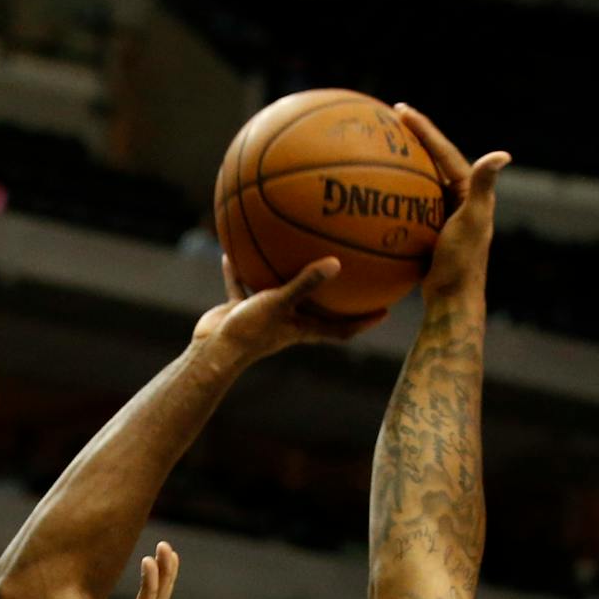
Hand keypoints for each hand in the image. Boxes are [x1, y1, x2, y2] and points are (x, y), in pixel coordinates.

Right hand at [193, 257, 385, 358]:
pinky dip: (240, 271)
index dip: (363, 322)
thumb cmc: (250, 332)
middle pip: (316, 311)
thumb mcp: (279, 303)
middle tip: (350, 276)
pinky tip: (235, 248)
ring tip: (294, 251)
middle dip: (332, 297)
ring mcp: (263, 316)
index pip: (341, 330)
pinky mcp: (240, 311)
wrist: (213, 350)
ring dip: (286, 277)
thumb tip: (336, 263)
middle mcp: (287, 323)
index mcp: (302, 329)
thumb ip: (305, 283)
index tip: (385, 312)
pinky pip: (243, 286)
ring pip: (279, 293)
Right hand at [393, 104, 509, 303]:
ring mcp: (443, 218)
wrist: (451, 302)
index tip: (401, 111)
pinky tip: (368, 196)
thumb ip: (483, 186)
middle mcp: (459, 201)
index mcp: (469, 193)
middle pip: (432, 160)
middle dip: (412, 138)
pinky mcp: (429, 233)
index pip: (444, 151)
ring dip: (400, 164)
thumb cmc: (462, 264)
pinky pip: (406, 207)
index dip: (424, 129)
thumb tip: (502, 155)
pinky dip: (390, 197)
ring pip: (418, 182)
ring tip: (378, 148)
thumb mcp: (473, 221)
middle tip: (390, 118)